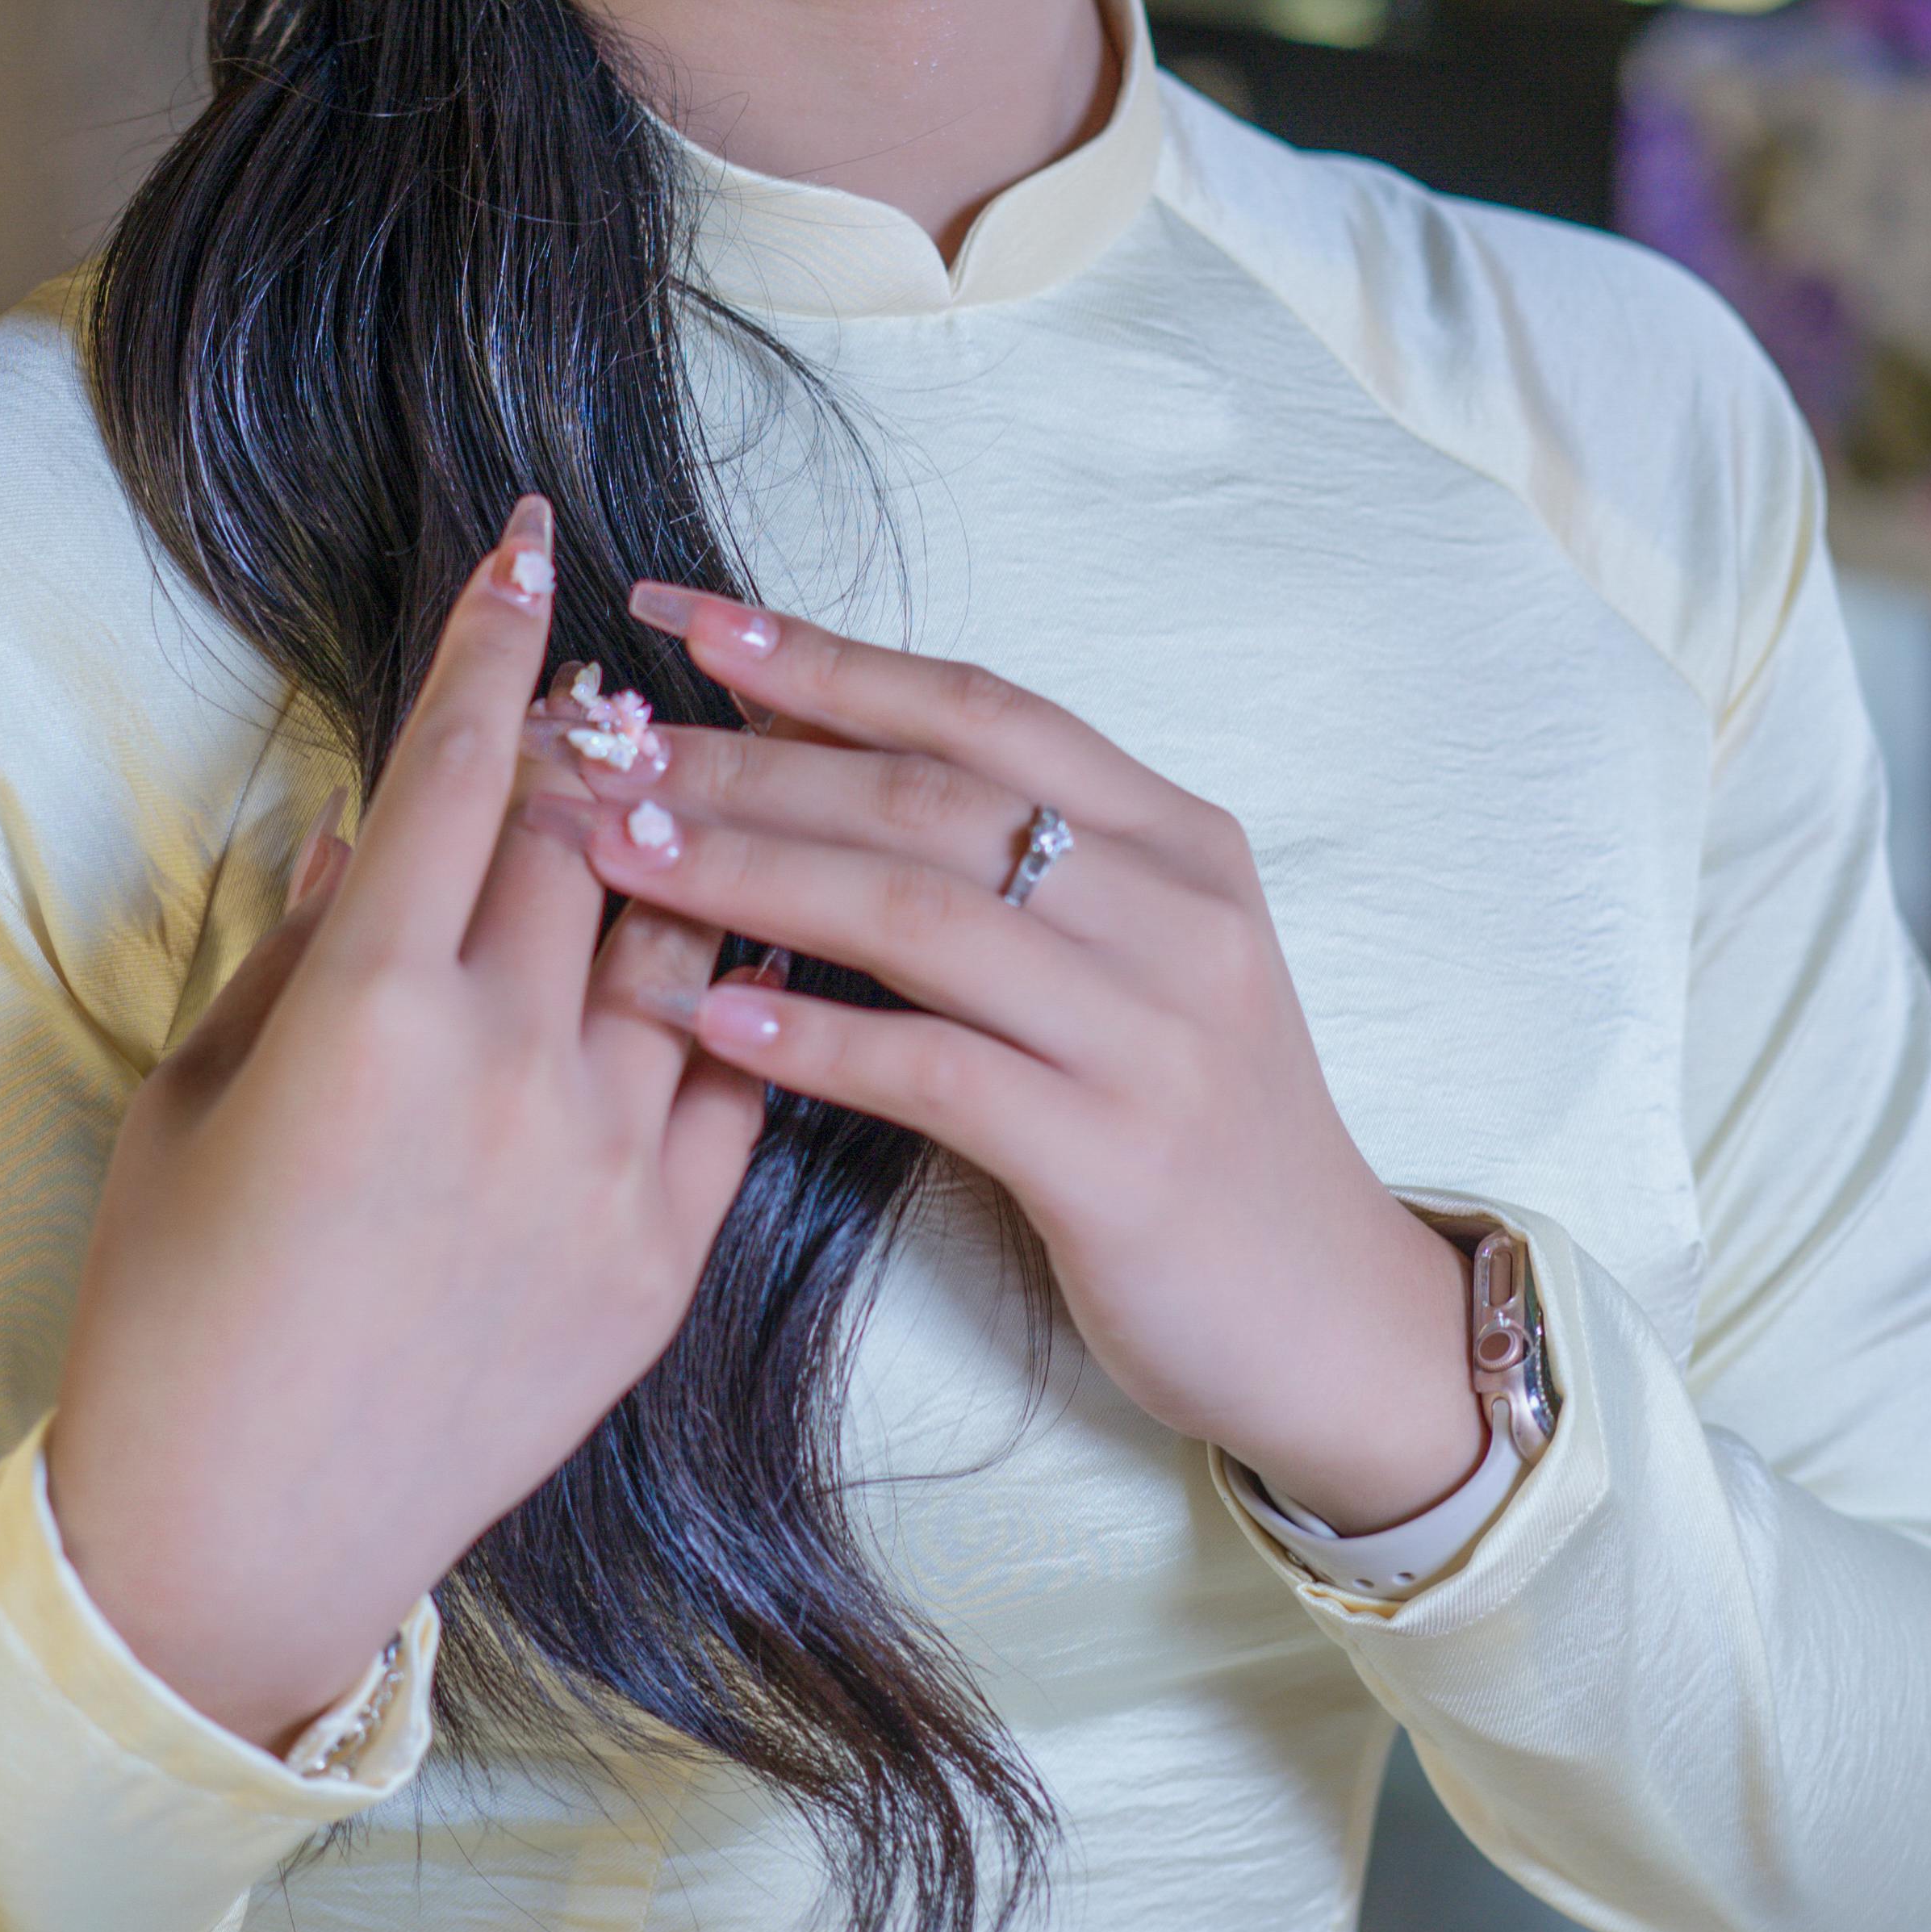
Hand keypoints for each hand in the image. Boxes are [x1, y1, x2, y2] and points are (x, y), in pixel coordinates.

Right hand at [44, 504, 774, 1750]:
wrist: (241, 1535)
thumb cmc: (175, 1305)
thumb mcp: (194, 1094)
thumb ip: (296, 945)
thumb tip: (366, 819)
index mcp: (368, 1009)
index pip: (456, 771)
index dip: (494, 644)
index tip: (527, 547)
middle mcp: (504, 1067)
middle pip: (585, 835)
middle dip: (589, 741)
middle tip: (594, 685)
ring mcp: (602, 1165)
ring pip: (681, 939)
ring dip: (680, 855)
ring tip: (676, 801)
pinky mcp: (663, 1258)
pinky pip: (735, 1079)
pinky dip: (731, 995)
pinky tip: (734, 942)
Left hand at [528, 589, 1482, 1533]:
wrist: (1326, 1317)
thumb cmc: (1188, 1129)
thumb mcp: (1128, 963)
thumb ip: (1001, 866)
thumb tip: (803, 752)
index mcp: (1178, 839)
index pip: (979, 709)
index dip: (825, 656)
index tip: (681, 614)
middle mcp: (1177, 913)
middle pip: (930, 797)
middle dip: (749, 760)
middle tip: (604, 745)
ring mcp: (1155, 1035)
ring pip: (922, 916)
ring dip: (752, 873)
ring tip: (620, 852)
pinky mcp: (1119, 1159)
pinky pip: (940, 1073)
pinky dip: (817, 1037)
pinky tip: (709, 1011)